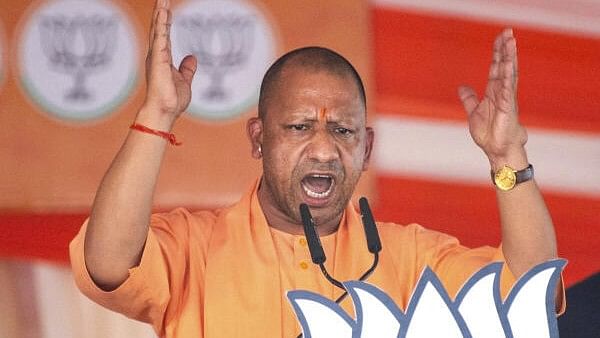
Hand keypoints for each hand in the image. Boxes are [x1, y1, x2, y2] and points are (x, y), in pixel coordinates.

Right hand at [141, 0, 196, 126]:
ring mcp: (156, 57)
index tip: (167, 9)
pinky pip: (160, 38)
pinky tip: (163, 13)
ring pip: (158, 30)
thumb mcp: (184, 81)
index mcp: (162, 60)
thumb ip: (187, 69)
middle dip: (160, 13)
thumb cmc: (171, 100)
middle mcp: (156, 56)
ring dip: (160, 14)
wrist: (165, 112)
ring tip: (162, 0)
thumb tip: (192, 58)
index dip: (165, 22)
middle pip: (159, 29)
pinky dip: (161, 25)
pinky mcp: (158, 60)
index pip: (164, 36)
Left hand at [458, 29, 527, 170]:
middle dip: (506, 49)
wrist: (496, 150)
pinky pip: (507, 89)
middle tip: (508, 32)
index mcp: (494, 92)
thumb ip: (469, 99)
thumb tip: (462, 86)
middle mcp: (502, 92)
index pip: (496, 67)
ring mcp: (506, 98)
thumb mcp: (473, 113)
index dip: (497, 52)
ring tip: (511, 41)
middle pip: (504, 66)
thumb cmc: (489, 134)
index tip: (500, 37)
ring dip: (509, 57)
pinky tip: (507, 64)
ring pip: (508, 73)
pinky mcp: (508, 107)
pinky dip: (507, 76)